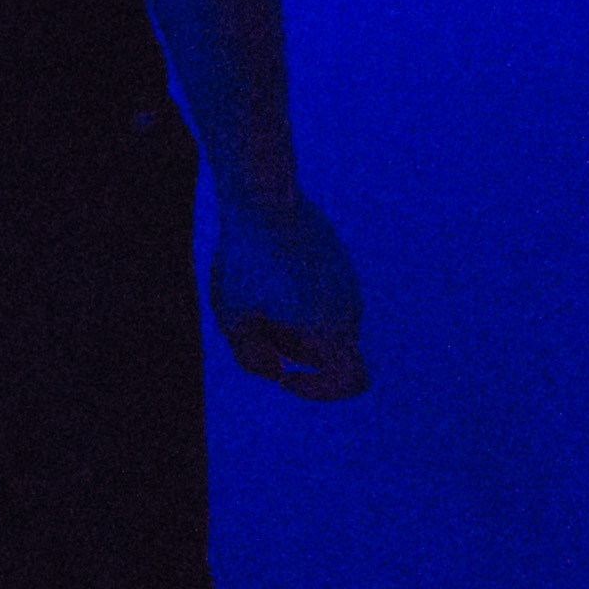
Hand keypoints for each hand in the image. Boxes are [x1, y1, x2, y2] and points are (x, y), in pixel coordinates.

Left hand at [212, 192, 367, 398]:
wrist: (263, 197)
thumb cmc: (246, 261)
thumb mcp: (235, 319)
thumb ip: (252, 357)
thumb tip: (275, 370)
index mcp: (333, 329)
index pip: (354, 381)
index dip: (322, 391)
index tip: (286, 376)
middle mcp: (351, 307)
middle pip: (327, 349)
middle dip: (290, 347)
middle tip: (250, 320)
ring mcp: (348, 279)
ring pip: (323, 320)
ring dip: (292, 321)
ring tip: (253, 290)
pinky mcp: (338, 257)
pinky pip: (321, 292)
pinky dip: (297, 295)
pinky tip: (263, 268)